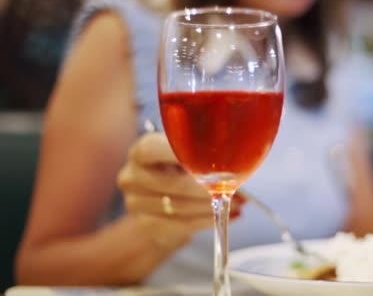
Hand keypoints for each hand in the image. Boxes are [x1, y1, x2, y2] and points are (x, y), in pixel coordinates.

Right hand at [117, 132, 245, 249]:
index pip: (155, 149)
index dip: (185, 154)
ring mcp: (136, 203)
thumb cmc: (181, 167)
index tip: (216, 160)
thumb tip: (239, 153)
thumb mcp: (188, 151)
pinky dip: (208, 220)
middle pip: (175, 184)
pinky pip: (182, 225)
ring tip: (239, 203)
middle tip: (239, 188)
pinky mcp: (146, 225)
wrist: (161, 197)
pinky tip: (229, 216)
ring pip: (181, 207)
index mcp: (142, 151)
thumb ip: (204, 149)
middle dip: (211, 188)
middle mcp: (132, 176)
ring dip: (213, 206)